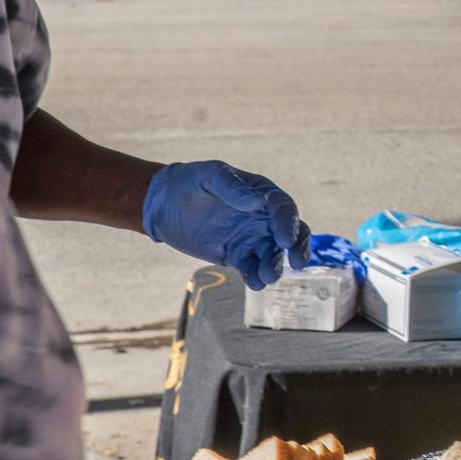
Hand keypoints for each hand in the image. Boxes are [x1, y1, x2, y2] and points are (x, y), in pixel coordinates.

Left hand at [142, 161, 309, 289]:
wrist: (162, 204)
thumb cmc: (190, 182)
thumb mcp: (210, 176)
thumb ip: (233, 187)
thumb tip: (258, 202)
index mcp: (262, 194)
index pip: (284, 209)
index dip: (288, 224)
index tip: (285, 239)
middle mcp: (261, 218)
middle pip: (290, 233)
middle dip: (298, 248)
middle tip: (297, 262)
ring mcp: (249, 238)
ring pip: (272, 255)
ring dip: (274, 266)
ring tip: (265, 277)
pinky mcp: (235, 256)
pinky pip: (250, 268)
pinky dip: (255, 277)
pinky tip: (253, 283)